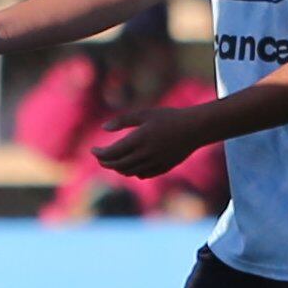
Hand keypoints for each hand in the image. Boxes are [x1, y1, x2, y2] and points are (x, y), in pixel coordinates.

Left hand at [90, 106, 206, 179]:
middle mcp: (145, 154)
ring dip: (117, 168)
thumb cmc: (169, 117)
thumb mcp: (144, 113)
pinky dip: (132, 172)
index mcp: (139, 139)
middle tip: (99, 157)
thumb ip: (123, 121)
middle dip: (105, 162)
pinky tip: (130, 165)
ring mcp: (155, 163)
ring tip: (112, 161)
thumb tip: (103, 128)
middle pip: (118, 165)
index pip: (112, 153)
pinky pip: (143, 174)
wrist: (195, 128)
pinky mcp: (163, 168)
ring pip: (129, 172)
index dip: (99, 153)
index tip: (92, 150)